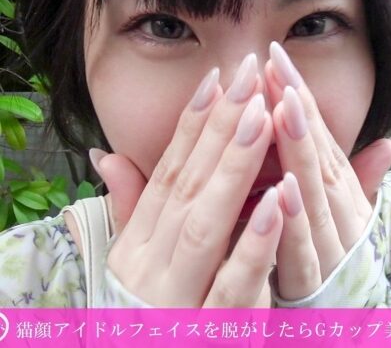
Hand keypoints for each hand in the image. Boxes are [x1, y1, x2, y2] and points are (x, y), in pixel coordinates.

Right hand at [91, 54, 282, 306]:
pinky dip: (252, 241)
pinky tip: (276, 200)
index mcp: (140, 239)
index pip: (170, 169)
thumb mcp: (131, 260)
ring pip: (207, 220)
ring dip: (235, 167)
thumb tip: (105, 154)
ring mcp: (175, 294)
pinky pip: (233, 283)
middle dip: (221, 127)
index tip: (217, 79)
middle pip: (190, 182)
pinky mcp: (206, 331)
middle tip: (248, 76)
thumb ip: (128, 207)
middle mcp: (151, 259)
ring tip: (261, 116)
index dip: (192, 123)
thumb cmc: (144, 312)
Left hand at [264, 42, 390, 299]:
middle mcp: (338, 212)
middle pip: (314, 154)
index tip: (276, 59)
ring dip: (299, 150)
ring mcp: (328, 245)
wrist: (349, 325)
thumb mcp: (350, 214)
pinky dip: (295, 219)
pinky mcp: (313, 284)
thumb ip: (363, 177)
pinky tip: (285, 188)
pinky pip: (302, 250)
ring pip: (312, 193)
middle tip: (276, 65)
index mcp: (338, 193)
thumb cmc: (341, 257)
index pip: (317, 136)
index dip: (298, 96)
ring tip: (283, 107)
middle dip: (296, 108)